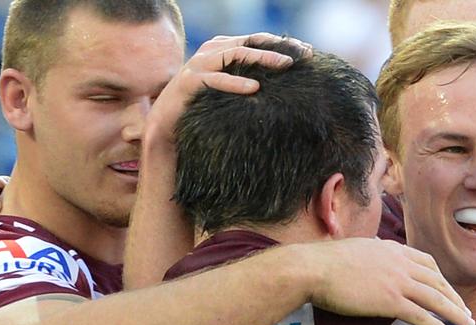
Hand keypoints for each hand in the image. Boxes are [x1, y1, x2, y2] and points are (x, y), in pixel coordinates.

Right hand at [145, 33, 310, 148]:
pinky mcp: (188, 83)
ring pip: (233, 54)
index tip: (308, 53)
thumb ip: (247, 84)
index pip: (256, 40)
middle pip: (249, 42)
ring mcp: (197, 65)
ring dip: (262, 59)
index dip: (282, 43)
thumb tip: (280, 91)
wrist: (167, 132)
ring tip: (285, 66)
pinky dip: (235, 83)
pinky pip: (214, 79)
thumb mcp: (230, 97)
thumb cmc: (202, 115)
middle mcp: (210, 52)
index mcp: (221, 50)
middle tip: (303, 56)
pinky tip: (254, 88)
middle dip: (278, 47)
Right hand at [301, 238, 473, 324]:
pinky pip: (421, 315)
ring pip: (436, 299)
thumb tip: (373, 251)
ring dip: (455, 314)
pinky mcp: (390, 301)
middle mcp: (401, 263)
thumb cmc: (325, 262)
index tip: (448, 291)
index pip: (427, 263)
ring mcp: (397, 282)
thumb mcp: (355, 250)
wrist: (314, 268)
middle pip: (438, 282)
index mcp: (393, 250)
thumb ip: (371, 253)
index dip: (441, 279)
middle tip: (466, 314)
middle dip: (455, 299)